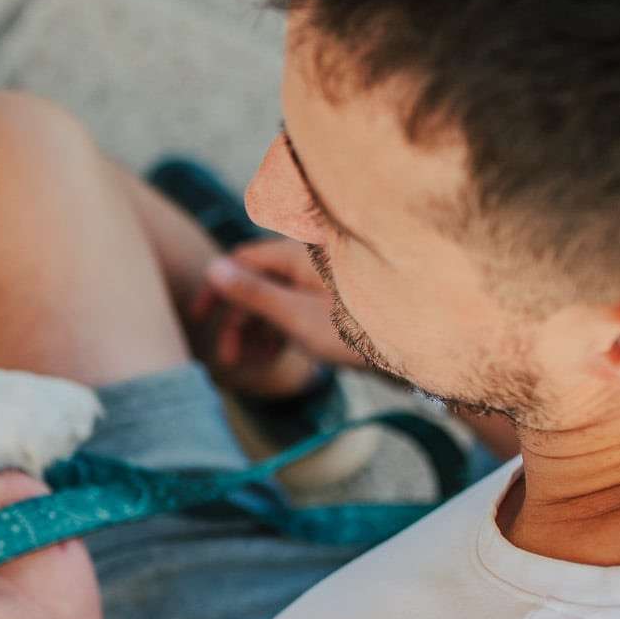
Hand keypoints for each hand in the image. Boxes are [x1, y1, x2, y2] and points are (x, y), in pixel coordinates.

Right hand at [186, 238, 363, 393]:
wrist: (421, 352)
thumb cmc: (361, 333)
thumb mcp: (297, 318)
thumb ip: (252, 293)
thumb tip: (212, 268)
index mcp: (300, 255)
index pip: (241, 261)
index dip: (215, 288)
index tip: (197, 320)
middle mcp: (311, 261)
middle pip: (258, 282)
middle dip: (239, 320)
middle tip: (229, 359)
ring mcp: (324, 282)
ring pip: (277, 298)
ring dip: (259, 329)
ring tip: (255, 363)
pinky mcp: (337, 301)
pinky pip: (297, 307)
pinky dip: (282, 329)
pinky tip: (279, 355)